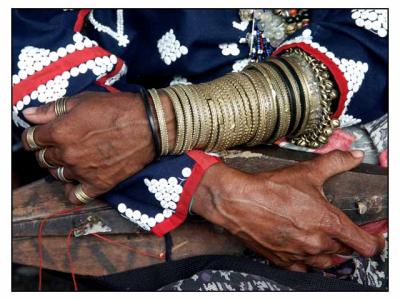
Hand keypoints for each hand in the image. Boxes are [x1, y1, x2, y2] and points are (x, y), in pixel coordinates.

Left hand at [21, 91, 175, 203]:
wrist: (149, 126)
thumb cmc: (118, 109)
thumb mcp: (83, 101)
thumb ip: (52, 109)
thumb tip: (28, 115)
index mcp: (60, 132)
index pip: (30, 140)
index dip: (34, 136)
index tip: (41, 134)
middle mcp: (67, 155)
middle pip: (42, 158)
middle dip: (48, 150)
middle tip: (62, 142)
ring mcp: (82, 172)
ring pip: (57, 175)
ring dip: (61, 166)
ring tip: (74, 157)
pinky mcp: (99, 184)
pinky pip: (76, 196)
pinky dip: (73, 190)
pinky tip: (77, 181)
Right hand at [192, 150, 384, 270]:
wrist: (238, 201)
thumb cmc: (270, 188)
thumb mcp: (306, 171)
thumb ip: (335, 163)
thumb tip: (355, 156)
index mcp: (328, 222)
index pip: (365, 244)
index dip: (374, 242)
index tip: (373, 238)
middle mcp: (316, 243)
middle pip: (344, 251)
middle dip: (344, 241)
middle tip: (336, 228)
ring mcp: (299, 254)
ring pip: (325, 262)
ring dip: (327, 252)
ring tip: (320, 239)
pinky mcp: (282, 260)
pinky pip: (303, 269)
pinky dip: (306, 261)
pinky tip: (301, 249)